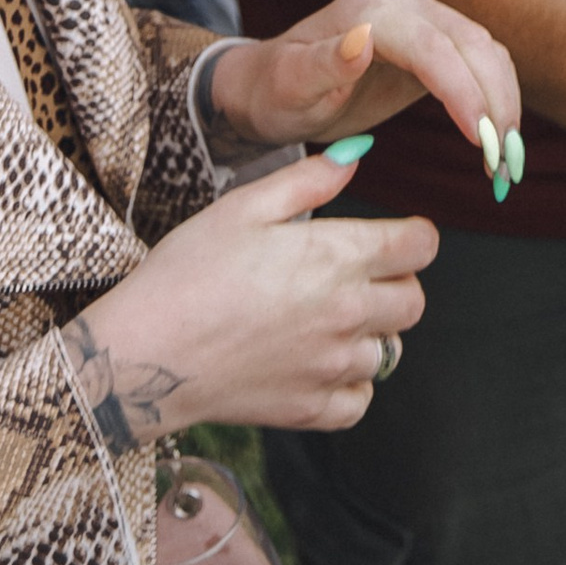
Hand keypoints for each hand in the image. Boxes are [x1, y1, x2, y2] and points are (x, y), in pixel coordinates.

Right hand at [64, 154, 435, 439]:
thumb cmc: (187, 272)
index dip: (412, 235)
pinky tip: (319, 362)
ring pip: (390, 350)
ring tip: (325, 319)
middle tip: (355, 275)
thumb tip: (358, 154)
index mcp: (337, 257)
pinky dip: (350, 384)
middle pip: (413, 300)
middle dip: (395, 282)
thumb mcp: (244, 206)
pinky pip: (360, 399)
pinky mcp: (310, 410)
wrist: (145, 352)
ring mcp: (331, 368)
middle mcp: (347, 314)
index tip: (393, 235)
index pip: (420, 246)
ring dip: (370, 333)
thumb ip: (310, 180)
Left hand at [207, 0, 521, 161]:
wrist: (272, 84)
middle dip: (495, 103)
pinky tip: (498, 139)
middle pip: (471, 45)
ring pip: (484, 51)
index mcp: (369, 11)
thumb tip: (363, 40)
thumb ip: (327, 64)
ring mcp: (422, 16)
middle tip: (504, 164)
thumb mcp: (290, 86)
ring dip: (503, 103)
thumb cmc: (276, 91)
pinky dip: (496, 98)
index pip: (432, 47)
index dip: (463, 91)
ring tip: (507, 160)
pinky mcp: (433, 39)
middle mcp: (402, 3)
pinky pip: (478, 62)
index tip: (480, 141)